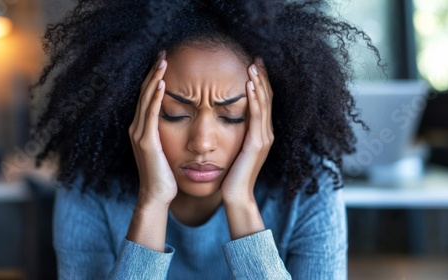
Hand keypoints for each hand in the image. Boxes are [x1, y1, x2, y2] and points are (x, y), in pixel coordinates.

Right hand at [129, 52, 177, 207]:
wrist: (156, 196)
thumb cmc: (165, 174)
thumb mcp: (167, 149)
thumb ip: (168, 134)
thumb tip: (183, 122)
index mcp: (143, 129)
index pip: (148, 97)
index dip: (155, 78)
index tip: (166, 62)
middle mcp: (137, 128)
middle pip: (144, 93)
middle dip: (154, 72)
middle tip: (163, 53)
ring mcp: (139, 134)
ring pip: (145, 99)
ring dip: (154, 79)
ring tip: (162, 62)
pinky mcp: (145, 141)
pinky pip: (150, 114)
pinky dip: (154, 98)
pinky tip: (161, 84)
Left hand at [221, 58, 272, 238]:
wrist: (235, 196)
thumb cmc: (231, 174)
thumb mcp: (235, 149)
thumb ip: (235, 134)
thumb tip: (226, 119)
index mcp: (261, 133)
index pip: (262, 102)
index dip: (260, 83)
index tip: (253, 65)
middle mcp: (266, 133)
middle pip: (266, 98)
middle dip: (262, 77)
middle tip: (256, 58)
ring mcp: (263, 138)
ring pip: (264, 104)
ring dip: (259, 83)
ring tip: (253, 65)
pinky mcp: (257, 143)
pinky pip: (257, 116)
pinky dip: (254, 99)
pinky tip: (249, 85)